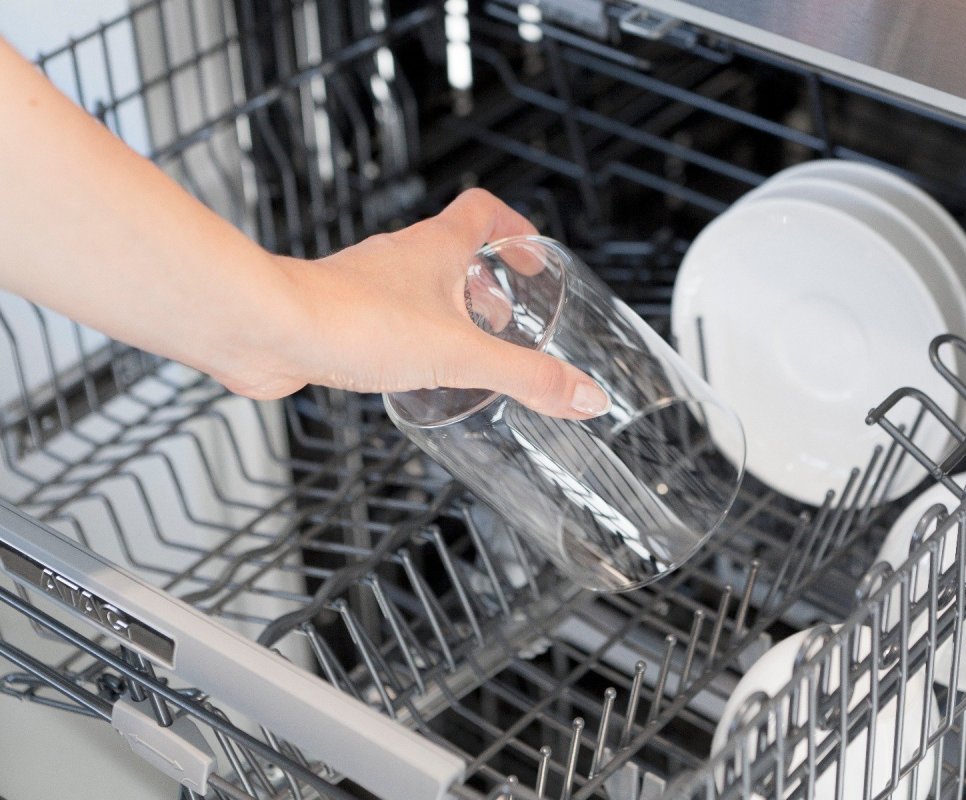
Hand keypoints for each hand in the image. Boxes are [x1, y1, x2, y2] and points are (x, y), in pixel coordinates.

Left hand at [232, 189, 610, 418]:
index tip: (533, 255)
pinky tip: (412, 375)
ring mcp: (365, 285)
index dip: (514, 226)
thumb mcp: (461, 355)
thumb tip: (585, 397)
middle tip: (508, 319)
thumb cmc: (354, 322)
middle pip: (453, 253)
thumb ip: (526, 378)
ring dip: (447, 313)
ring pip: (416, 289)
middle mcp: (398, 257)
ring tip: (467, 353)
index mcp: (434, 247)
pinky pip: (384, 320)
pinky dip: (408, 339)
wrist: (267, 330)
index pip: (483, 211)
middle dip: (487, 284)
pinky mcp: (337, 317)